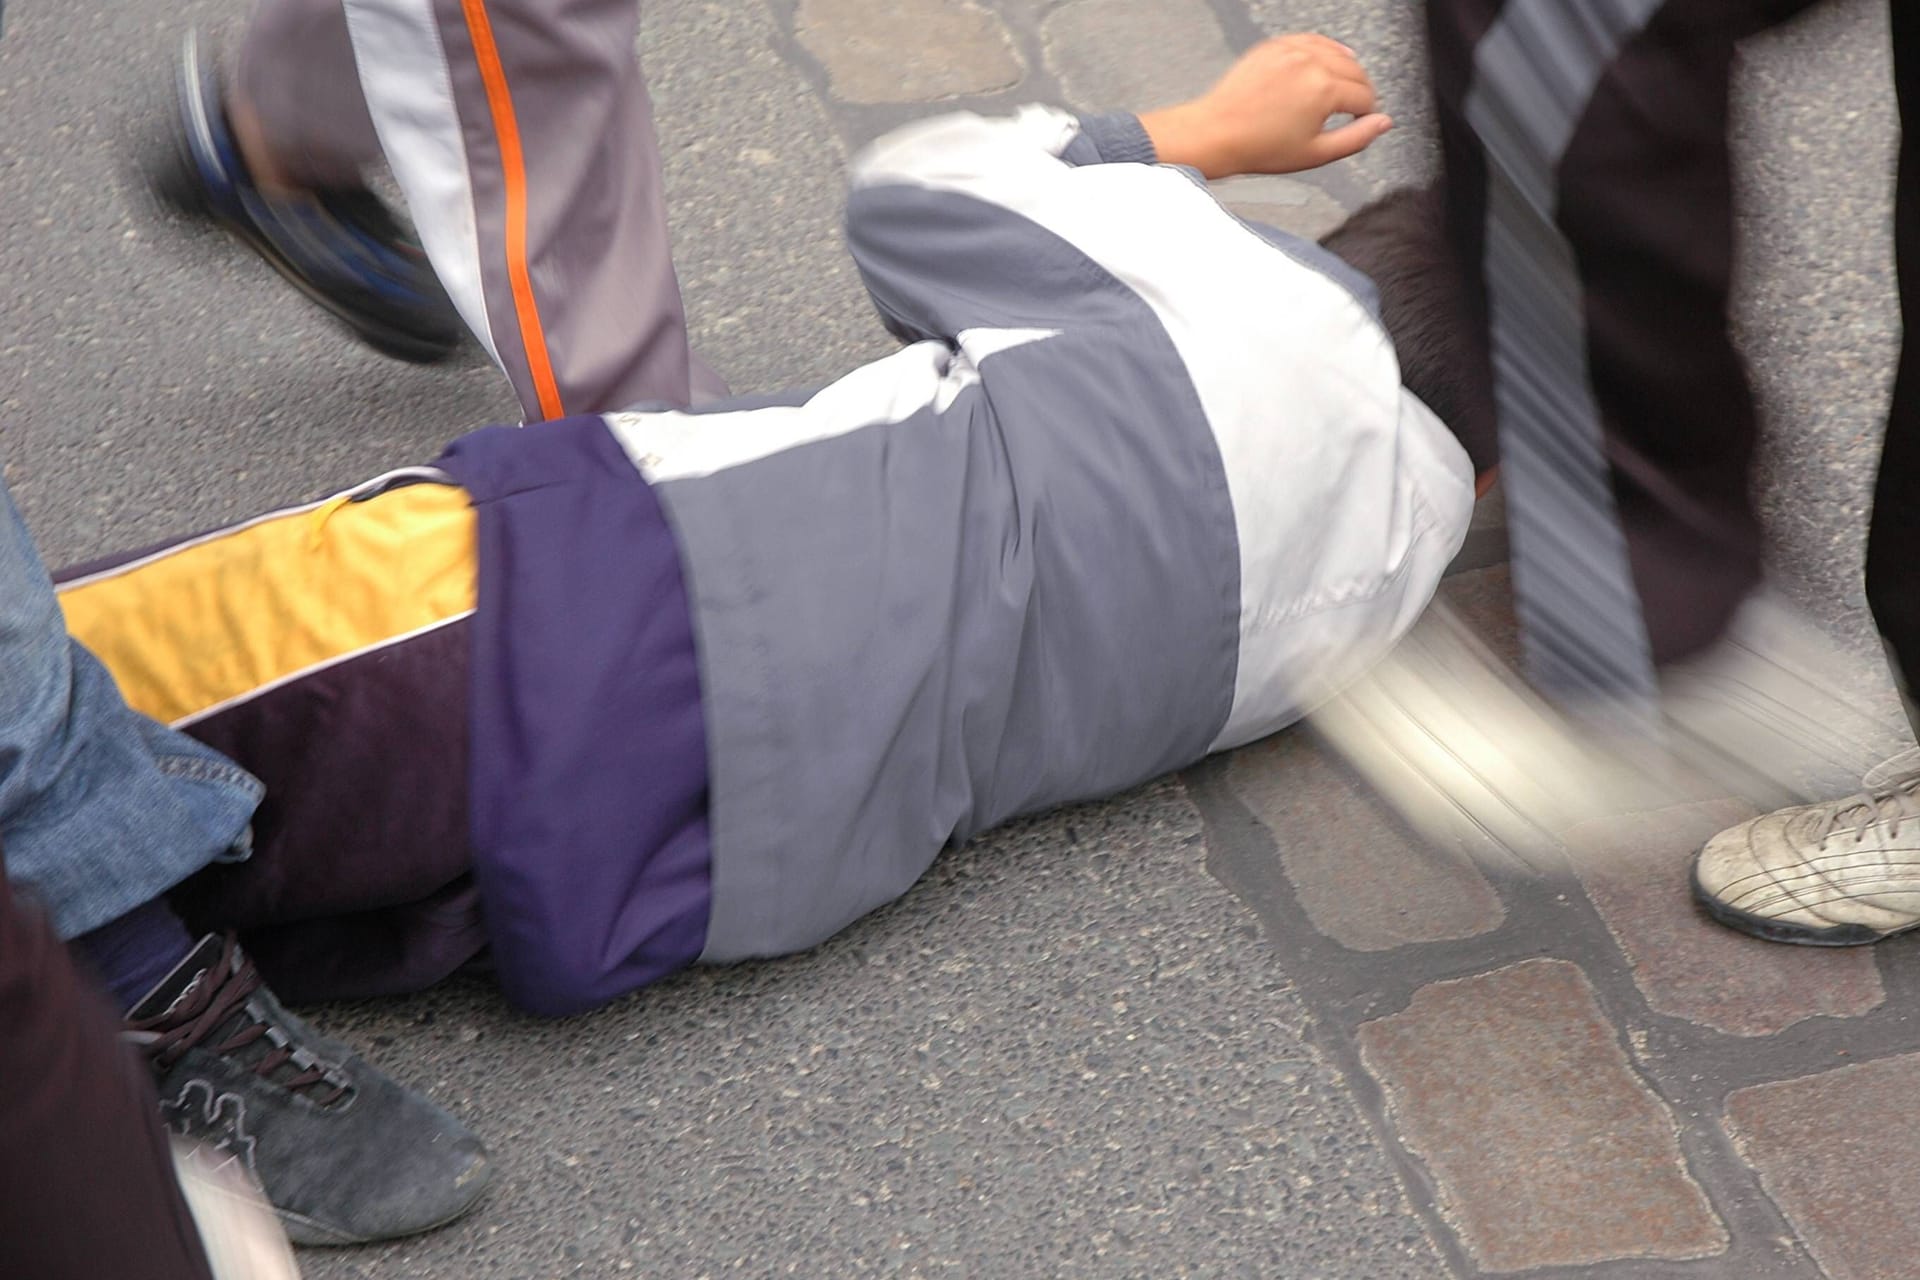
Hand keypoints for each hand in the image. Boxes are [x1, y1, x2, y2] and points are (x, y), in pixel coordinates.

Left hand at [1139, 35, 1391, 179]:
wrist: (1217, 134)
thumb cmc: (1259, 147)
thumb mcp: (1316, 154)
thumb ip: (1356, 138)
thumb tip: (1383, 123)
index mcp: (1324, 90)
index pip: (1365, 96)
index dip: (1367, 113)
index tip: (1362, 121)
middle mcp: (1310, 63)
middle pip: (1356, 71)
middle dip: (1360, 91)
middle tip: (1354, 109)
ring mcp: (1291, 50)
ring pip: (1336, 52)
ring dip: (1345, 70)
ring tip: (1341, 90)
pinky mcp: (1275, 45)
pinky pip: (1311, 40)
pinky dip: (1323, 51)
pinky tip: (1325, 64)